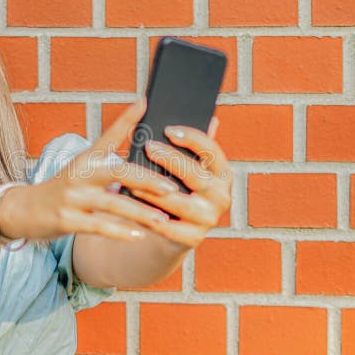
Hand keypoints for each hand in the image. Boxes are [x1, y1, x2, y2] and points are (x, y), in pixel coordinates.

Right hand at [19, 99, 181, 242]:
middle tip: (172, 187)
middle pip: (117, 172)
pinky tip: (139, 236)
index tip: (145, 101)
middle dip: (147, 180)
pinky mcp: (67, 219)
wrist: (24, 210)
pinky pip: (99, 226)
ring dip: (140, 212)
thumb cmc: (63, 190)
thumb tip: (139, 160)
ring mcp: (72, 197)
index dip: (127, 118)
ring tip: (163, 219)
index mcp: (86, 158)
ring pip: (112, 203)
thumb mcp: (83, 170)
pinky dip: (120, 231)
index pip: (109, 134)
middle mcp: (79, 173)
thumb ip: (110, 165)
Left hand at [127, 117, 232, 247]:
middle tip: (148, 148)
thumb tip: (203, 116)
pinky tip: (132, 203)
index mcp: (222, 173)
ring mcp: (209, 218)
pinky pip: (169, 225)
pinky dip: (149, 214)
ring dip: (154, 189)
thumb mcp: (181, 166)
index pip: (212, 150)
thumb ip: (187, 145)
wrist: (171, 228)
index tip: (169, 129)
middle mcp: (221, 195)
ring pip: (179, 201)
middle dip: (170, 160)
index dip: (192, 138)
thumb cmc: (175, 187)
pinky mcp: (193, 238)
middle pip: (195, 174)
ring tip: (132, 178)